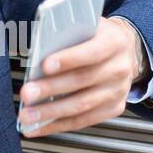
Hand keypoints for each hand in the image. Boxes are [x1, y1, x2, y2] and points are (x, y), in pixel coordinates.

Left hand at [17, 16, 141, 137]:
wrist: (125, 52)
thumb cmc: (98, 38)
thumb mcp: (88, 27)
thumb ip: (68, 35)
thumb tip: (37, 50)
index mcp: (115, 42)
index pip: (92, 52)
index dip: (68, 59)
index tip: (45, 65)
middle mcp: (119, 68)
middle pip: (82, 80)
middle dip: (51, 89)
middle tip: (27, 93)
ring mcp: (118, 91)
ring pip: (81, 105)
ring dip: (50, 112)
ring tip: (27, 115)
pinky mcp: (113, 108)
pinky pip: (83, 121)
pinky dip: (57, 124)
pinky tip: (39, 126)